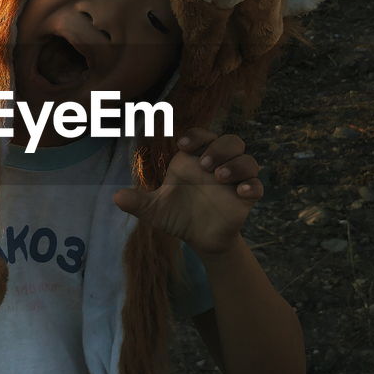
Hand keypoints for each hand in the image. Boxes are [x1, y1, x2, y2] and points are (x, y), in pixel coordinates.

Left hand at [113, 128, 262, 255]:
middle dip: (219, 147)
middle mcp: (217, 165)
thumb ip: (138, 201)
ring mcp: (234, 181)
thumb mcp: (155, 210)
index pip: (201, 136)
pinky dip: (252, 185)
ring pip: (247, 159)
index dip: (196, 135)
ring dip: (236, 164)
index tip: (183, 144)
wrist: (198, 238)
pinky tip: (242, 193)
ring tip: (219, 177)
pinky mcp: (246, 198)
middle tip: (204, 164)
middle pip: (230, 141)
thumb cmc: (177, 216)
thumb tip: (116, 197)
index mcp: (195, 160)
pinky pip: (258, 186)